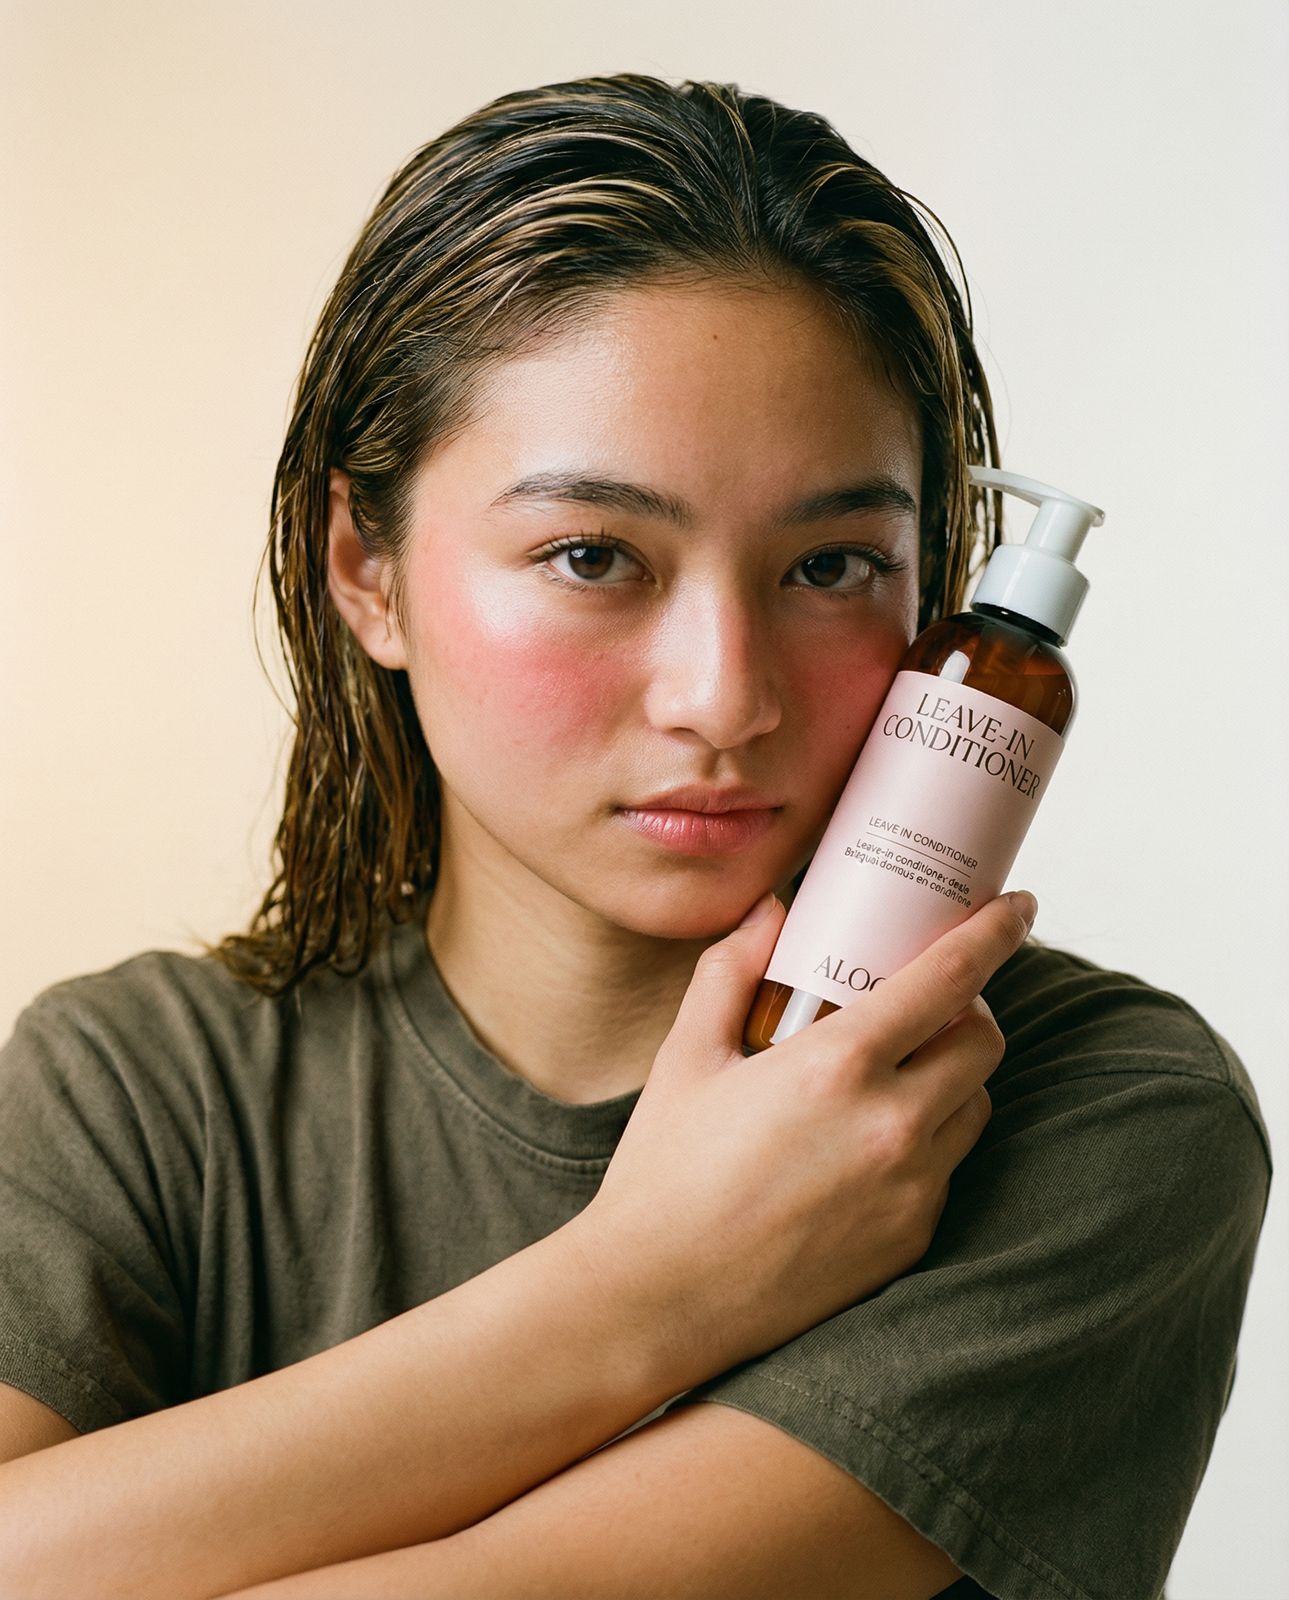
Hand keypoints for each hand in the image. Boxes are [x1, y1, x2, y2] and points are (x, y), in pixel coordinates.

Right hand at [570, 889, 1035, 1383]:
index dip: (995, 932)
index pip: (950, 978)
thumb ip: (731, 971)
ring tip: (895, 1071)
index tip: (1016, 906)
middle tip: (929, 1001)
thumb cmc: (664, 1175)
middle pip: (984, 1041)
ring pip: (973, 1106)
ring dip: (952, 1075)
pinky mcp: (912, 1239)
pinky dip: (924, 1141)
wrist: (658, 1298)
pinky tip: (866, 1144)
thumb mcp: (687, 1056)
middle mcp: (891, 1125)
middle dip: (971, 1008)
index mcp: (836, 1065)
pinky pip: (945, 1169)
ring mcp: (910, 1190)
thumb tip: (770, 911)